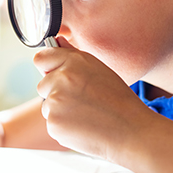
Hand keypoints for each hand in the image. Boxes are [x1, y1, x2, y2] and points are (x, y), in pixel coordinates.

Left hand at [34, 36, 152, 160]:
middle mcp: (61, 79)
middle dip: (55, 92)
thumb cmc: (118, 100)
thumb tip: (57, 41)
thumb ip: (72, 54)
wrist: (130, 131)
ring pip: (47, 105)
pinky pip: (52, 123)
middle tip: (81, 100)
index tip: (55, 74)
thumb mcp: (98, 69)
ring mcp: (55, 102)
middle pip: (43, 84)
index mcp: (73, 61)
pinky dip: (64, 126)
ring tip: (86, 114)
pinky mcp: (53, 123)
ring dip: (60, 110)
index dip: (48, 67)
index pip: (41, 58)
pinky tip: (83, 126)